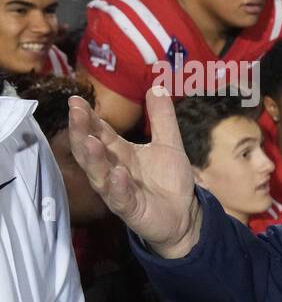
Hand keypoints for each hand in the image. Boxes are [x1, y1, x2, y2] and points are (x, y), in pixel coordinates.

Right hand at [67, 87, 201, 258]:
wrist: (185, 215)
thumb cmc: (169, 180)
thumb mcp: (169, 144)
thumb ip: (162, 118)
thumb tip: (157, 87)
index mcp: (119, 152)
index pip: (99, 132)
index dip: (87, 117)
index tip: (77, 99)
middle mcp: (112, 170)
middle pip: (90, 150)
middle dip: (81, 132)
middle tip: (76, 112)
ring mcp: (118, 191)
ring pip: (99, 174)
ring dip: (93, 158)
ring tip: (91, 141)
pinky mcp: (130, 210)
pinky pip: (119, 198)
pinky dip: (117, 186)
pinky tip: (118, 174)